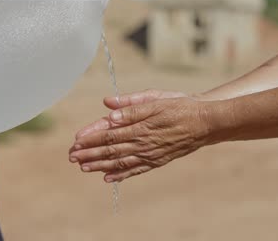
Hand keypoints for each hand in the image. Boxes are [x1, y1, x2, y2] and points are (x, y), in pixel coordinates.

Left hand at [70, 96, 213, 182]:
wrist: (205, 123)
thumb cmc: (180, 106)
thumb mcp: (156, 99)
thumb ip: (131, 105)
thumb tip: (109, 107)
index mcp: (140, 126)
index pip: (109, 134)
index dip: (91, 137)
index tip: (75, 140)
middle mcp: (143, 143)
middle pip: (111, 150)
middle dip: (89, 153)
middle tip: (72, 156)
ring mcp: (150, 154)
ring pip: (120, 162)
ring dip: (100, 165)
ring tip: (83, 168)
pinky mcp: (157, 160)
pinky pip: (135, 169)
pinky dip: (121, 174)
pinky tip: (108, 178)